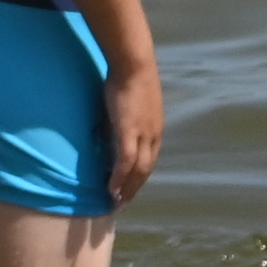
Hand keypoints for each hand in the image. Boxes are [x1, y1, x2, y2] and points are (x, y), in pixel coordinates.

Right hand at [105, 57, 165, 205]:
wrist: (134, 64)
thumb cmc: (130, 75)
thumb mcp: (133, 99)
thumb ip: (128, 112)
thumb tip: (117, 118)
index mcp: (155, 128)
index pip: (149, 158)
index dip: (140, 175)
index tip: (130, 186)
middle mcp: (153, 135)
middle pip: (146, 169)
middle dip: (135, 187)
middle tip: (123, 201)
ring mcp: (142, 135)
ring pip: (138, 170)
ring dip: (128, 188)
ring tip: (116, 201)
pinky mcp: (128, 132)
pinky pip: (125, 162)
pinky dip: (119, 178)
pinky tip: (111, 189)